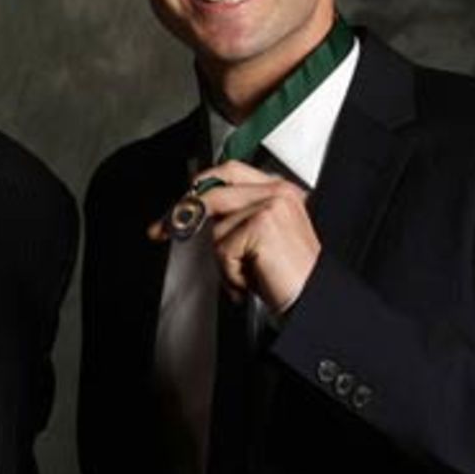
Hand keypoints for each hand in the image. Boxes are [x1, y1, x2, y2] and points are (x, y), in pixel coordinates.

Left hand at [152, 160, 319, 312]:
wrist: (314, 301)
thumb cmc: (292, 277)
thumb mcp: (264, 238)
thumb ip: (239, 217)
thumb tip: (197, 212)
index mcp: (281, 191)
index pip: (230, 172)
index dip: (200, 185)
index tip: (180, 201)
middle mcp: (278, 193)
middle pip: (215, 194)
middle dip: (182, 212)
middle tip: (159, 229)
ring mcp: (270, 206)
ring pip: (217, 229)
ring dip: (225, 261)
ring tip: (249, 275)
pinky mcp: (262, 226)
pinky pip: (224, 250)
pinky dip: (232, 273)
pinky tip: (253, 280)